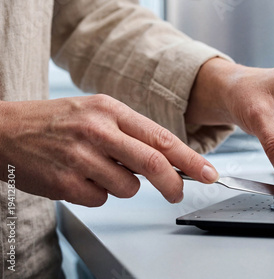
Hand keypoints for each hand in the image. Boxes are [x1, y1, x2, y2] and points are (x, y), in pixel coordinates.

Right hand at [0, 95, 218, 205]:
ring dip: (122, 185)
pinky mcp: (66, 183)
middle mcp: (98, 131)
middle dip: (173, 184)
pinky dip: (97, 193)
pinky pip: (101, 199)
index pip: (161, 138)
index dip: (190, 158)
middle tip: (178, 193)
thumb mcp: (96, 112)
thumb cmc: (56, 122)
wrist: (5, 131)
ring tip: (97, 170)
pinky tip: (78, 177)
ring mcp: (81, 157)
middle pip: (153, 164)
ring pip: (128, 187)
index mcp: (110, 109)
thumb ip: (131, 133)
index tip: (209, 172)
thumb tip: (167, 159)